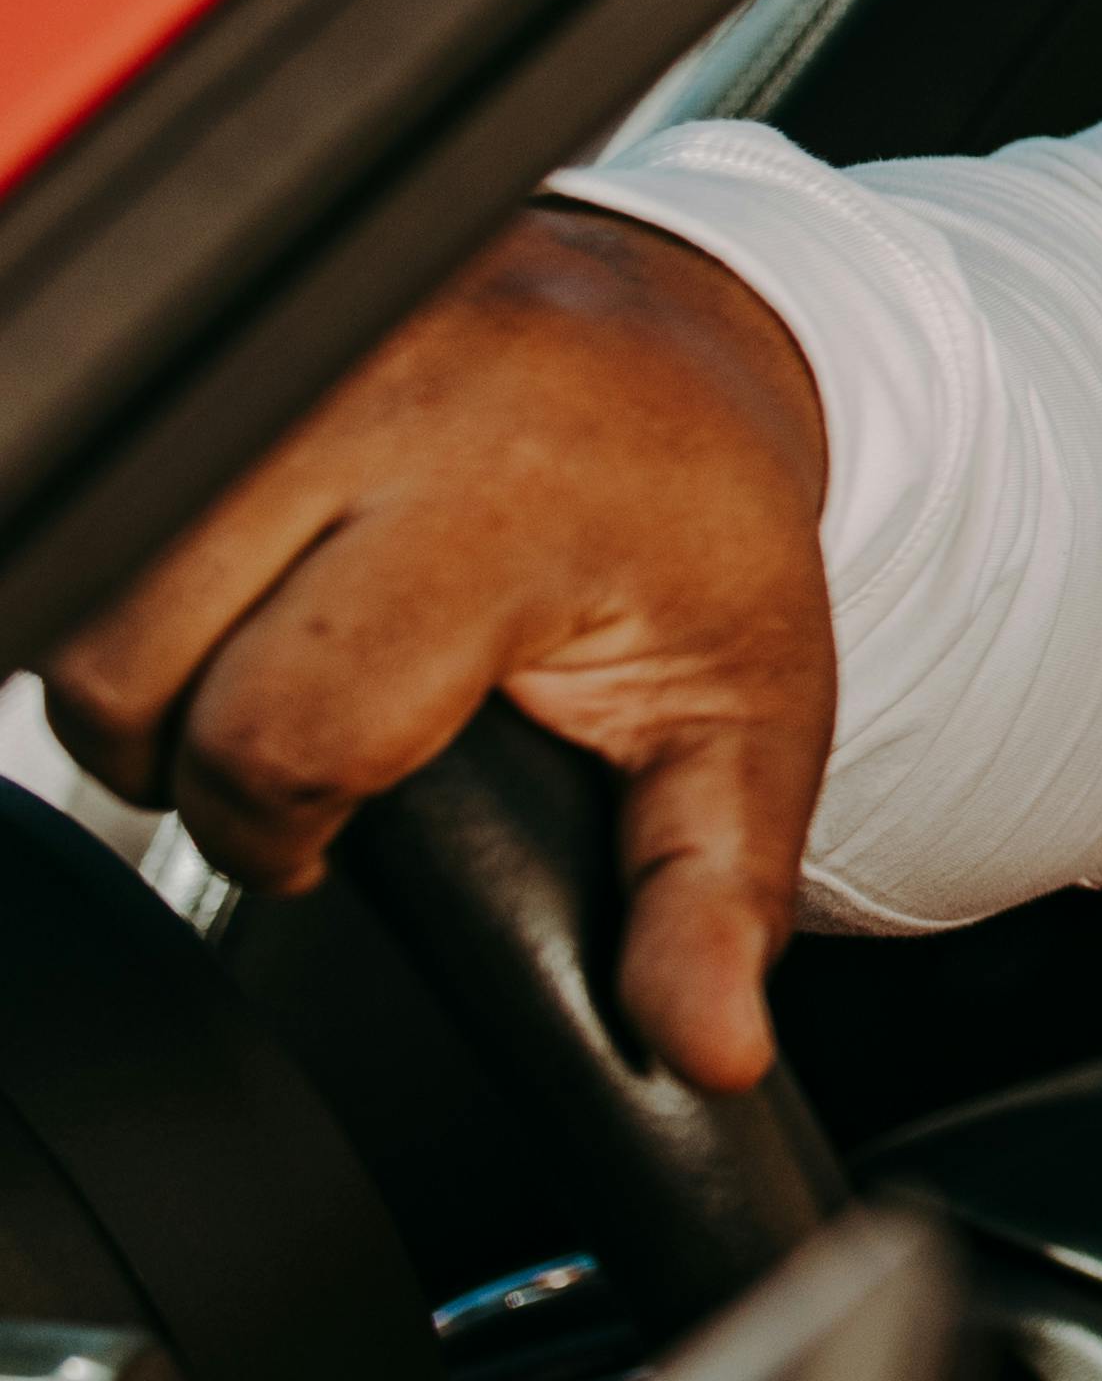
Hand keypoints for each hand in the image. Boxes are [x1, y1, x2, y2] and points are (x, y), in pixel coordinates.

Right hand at [29, 207, 835, 1090]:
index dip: (293, 821)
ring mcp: (279, 345)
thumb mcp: (749, 713)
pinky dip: (123, 582)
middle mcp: (374, 393)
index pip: (289, 729)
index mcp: (508, 498)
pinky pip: (80, 502)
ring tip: (272, 671)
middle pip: (134, 672)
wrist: (677, 341)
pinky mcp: (211, 332)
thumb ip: (718, 893)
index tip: (347, 823)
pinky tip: (234, 595)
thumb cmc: (699, 528)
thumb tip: (714, 1048)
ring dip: (141, 674)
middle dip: (196, 757)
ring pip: (74, 595)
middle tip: (309, 750)